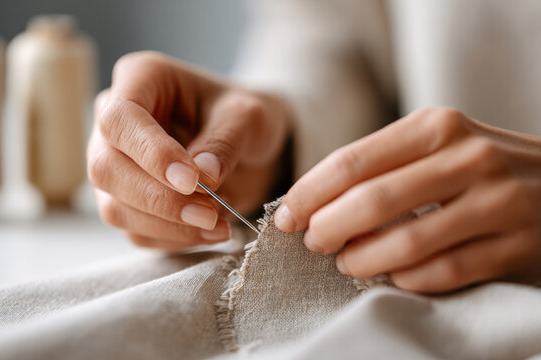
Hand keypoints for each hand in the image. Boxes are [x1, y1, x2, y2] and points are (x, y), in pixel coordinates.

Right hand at [88, 51, 289, 249]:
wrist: (250, 147)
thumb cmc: (243, 118)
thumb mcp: (249, 118)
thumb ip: (225, 142)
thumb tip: (202, 176)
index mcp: (140, 80)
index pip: (121, 119)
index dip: (151, 154)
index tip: (192, 181)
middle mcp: (115, 122)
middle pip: (106, 168)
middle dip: (159, 199)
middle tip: (211, 213)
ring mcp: (114, 164)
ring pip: (114, 207)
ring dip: (167, 225)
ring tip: (218, 224)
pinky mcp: (125, 201)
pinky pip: (134, 231)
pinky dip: (173, 238)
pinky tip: (208, 230)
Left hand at [276, 108, 540, 292]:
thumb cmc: (478, 168)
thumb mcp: (435, 146)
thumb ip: (381, 166)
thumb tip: (313, 201)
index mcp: (437, 127)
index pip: (352, 162)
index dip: (309, 194)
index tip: (286, 217)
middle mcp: (469, 157)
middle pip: (372, 201)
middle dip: (328, 228)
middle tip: (313, 243)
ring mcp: (498, 202)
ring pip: (407, 241)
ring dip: (364, 259)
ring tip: (347, 262)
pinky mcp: (516, 246)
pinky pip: (444, 272)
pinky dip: (408, 280)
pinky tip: (395, 277)